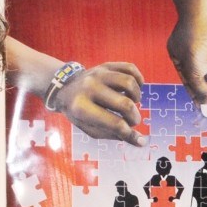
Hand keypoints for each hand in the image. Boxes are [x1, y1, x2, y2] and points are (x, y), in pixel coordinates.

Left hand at [4, 37, 145, 144]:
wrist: (64, 88)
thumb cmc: (80, 113)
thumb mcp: (91, 129)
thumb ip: (115, 135)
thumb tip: (141, 141)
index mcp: (82, 108)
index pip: (114, 123)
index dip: (129, 133)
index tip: (137, 138)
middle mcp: (90, 88)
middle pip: (125, 104)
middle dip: (134, 117)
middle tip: (132, 120)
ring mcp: (98, 73)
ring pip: (129, 83)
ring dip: (136, 97)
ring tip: (132, 102)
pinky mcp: (106, 65)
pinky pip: (130, 68)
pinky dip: (138, 79)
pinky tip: (135, 88)